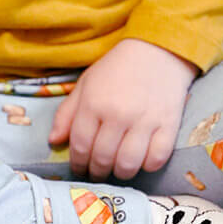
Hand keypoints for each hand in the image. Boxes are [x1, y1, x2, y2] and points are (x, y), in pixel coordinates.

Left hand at [47, 37, 198, 180]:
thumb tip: (53, 141)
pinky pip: (156, 158)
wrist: (159, 50)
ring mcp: (145, 121)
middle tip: (97, 174)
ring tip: (118, 170)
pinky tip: (142, 161)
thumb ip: (67, 113)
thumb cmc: (118, 68)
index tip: (80, 169)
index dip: (77, 163)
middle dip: (96, 172)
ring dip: (120, 173)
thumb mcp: (86, 84)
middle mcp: (118, 114)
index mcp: (94, 104)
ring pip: (128, 164)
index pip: (80, 146)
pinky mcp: (169, 124)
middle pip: (102, 159)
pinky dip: (148, 166)